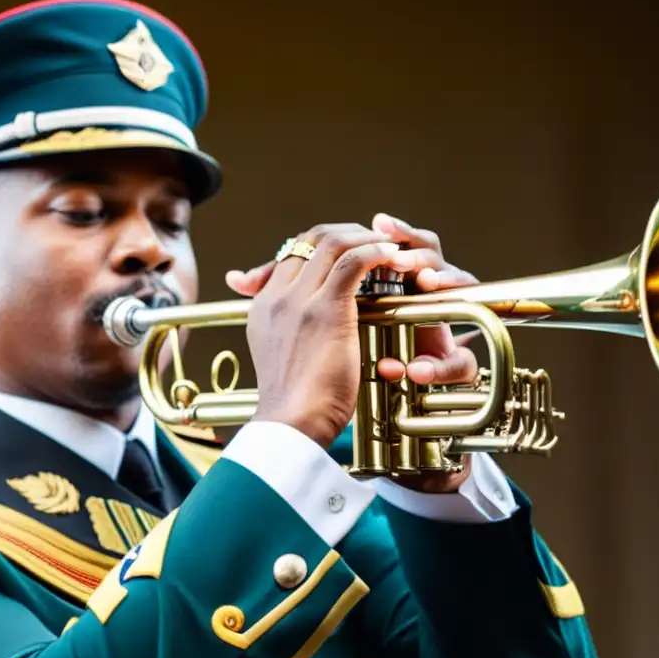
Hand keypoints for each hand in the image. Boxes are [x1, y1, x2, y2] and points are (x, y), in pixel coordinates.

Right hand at [226, 217, 482, 492]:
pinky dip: (377, 253)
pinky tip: (394, 259)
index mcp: (264, 306)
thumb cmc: (292, 406)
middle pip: (309, 239)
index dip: (323, 244)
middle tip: (374, 238)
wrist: (289, 425)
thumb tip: (311, 335)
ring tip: (390, 245)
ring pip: (333, 242)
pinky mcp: (326, 309)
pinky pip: (354, 262)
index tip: (350, 250)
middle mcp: (277, 295)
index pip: (291, 254)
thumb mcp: (283, 361)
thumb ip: (292, 338)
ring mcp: (299, 299)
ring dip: (365, 237)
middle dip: (346, 232)